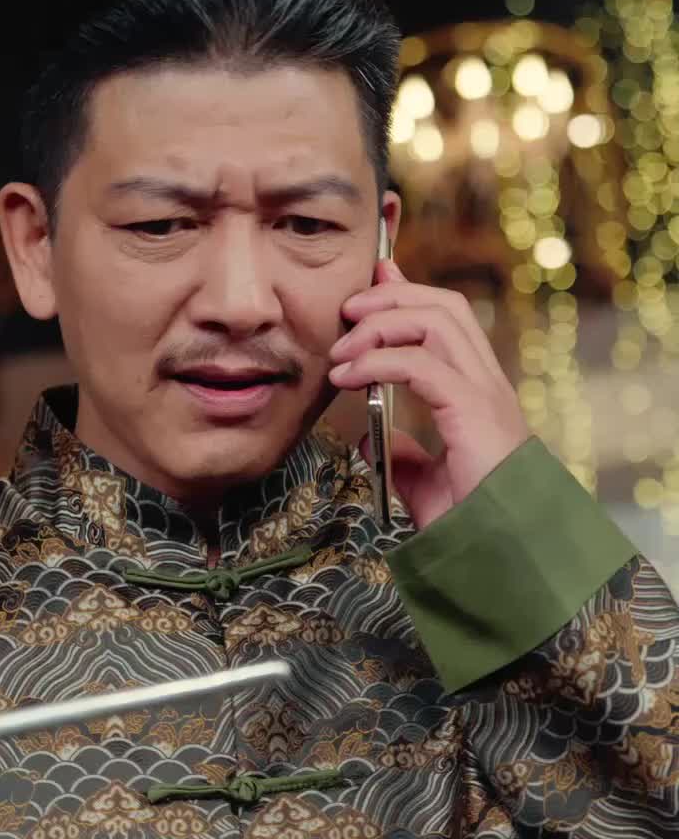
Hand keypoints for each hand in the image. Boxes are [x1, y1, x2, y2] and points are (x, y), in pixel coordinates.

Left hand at [328, 259, 530, 531]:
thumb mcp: (424, 483)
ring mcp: (484, 393)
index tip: (369, 284)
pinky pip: (421, 364)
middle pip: (445, 306)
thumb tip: (372, 440)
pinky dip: (378, 361)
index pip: (448, 320)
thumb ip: (403, 456)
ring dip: (381, 323)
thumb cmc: (469, 523)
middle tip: (346, 309)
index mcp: (478, 393)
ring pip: (438, 320)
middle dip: (391, 295)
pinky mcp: (473, 410)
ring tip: (341, 348)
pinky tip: (348, 376)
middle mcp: (486, 383)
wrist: (497, 554)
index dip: (408, 293)